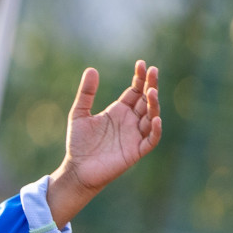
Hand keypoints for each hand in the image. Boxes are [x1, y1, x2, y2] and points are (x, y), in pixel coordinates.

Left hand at [46, 61, 161, 224]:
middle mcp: (131, 121)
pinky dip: (155, 130)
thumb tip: (91, 69)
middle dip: (151, 85)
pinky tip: (154, 118)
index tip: (142, 64)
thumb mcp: (79, 114)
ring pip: (151, 116)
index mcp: (119, 111)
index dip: (140, 78)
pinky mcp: (136, 151)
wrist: (77, 169)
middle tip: (153, 71)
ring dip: (153, 104)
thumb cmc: (79, 143)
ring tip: (151, 91)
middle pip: (146, 100)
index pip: (135, 90)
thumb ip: (86, 93)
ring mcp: (135, 135)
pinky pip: (151, 139)